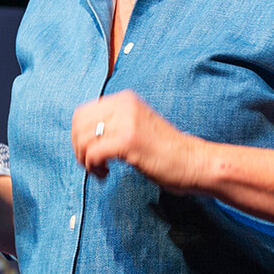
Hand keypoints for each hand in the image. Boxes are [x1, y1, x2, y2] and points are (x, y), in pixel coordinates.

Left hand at [71, 90, 206, 190]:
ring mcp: (127, 122)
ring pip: (84, 140)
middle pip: (79, 125)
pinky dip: (94, 167)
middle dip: (79, 148)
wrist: (194, 162)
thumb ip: (113, 123)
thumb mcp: (136, 125)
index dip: (78, 136)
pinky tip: (106, 174)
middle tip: (91, 164)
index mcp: (124, 99)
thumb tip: (81, 134)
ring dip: (86, 160)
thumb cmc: (165, 150)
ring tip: (100, 170)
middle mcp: (124, 105)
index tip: (88, 152)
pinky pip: (93, 153)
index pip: (82, 113)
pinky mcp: (129, 141)